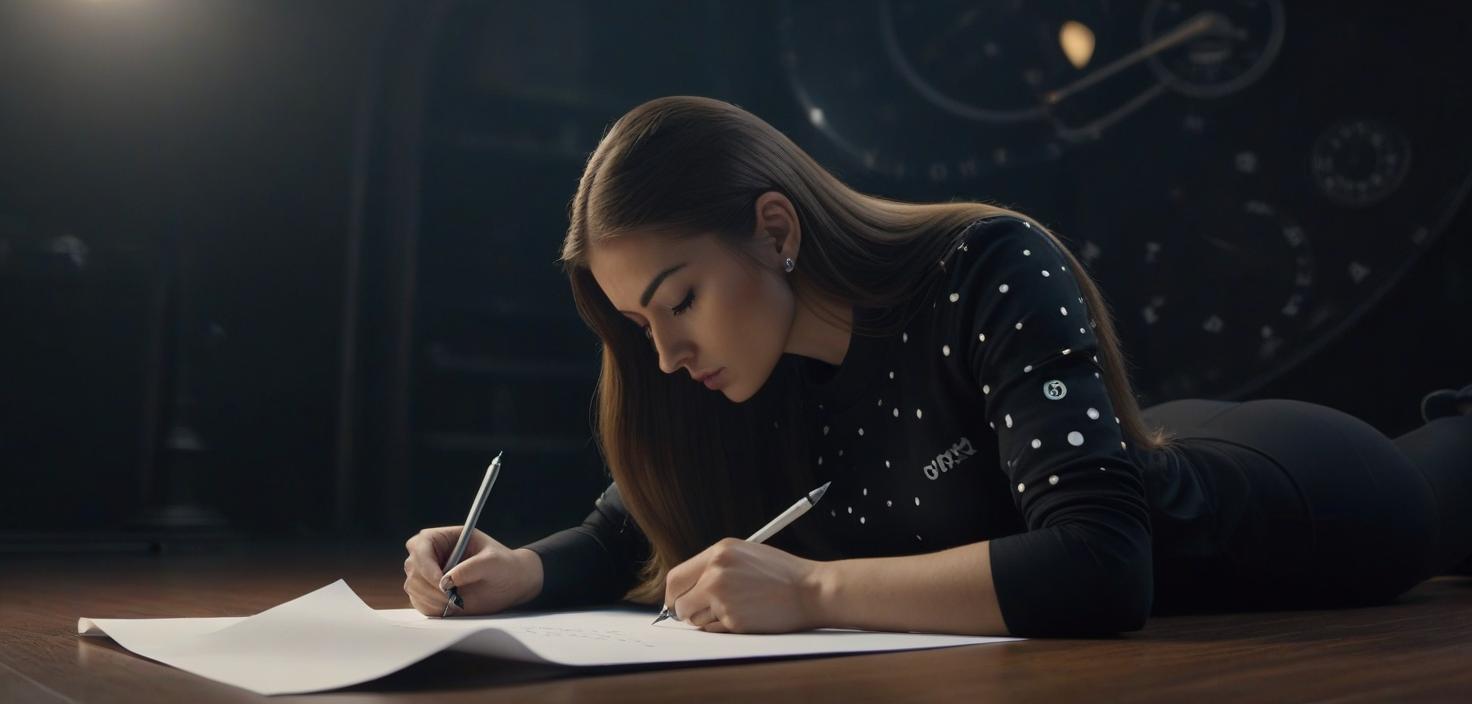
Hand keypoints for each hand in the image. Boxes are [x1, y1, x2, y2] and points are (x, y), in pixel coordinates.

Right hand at [402, 526, 542, 616]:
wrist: (509, 583)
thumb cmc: (502, 564)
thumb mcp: (492, 562)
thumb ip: (471, 568)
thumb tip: (447, 580)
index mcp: (441, 538)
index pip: (420, 547)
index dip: (426, 565)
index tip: (441, 583)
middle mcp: (429, 554)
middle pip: (413, 570)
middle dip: (430, 587)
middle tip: (452, 598)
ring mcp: (426, 574)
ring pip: (413, 588)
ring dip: (432, 599)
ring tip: (456, 601)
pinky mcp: (428, 592)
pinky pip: (419, 603)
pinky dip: (432, 608)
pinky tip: (451, 607)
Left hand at [663, 538, 827, 633]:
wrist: (810, 591)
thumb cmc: (781, 573)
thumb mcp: (744, 554)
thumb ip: (714, 566)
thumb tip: (686, 587)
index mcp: (718, 553)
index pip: (676, 578)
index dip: (673, 594)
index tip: (676, 601)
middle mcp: (716, 574)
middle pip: (679, 602)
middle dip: (684, 611)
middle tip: (697, 611)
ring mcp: (723, 599)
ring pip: (695, 619)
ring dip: (706, 618)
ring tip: (735, 606)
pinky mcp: (733, 621)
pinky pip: (713, 630)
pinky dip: (723, 627)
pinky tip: (744, 614)